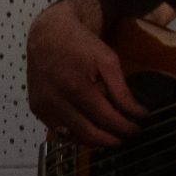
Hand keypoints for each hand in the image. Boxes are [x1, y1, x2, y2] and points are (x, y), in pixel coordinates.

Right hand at [27, 3, 146, 147]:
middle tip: (125, 138)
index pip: (105, 118)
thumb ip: (122, 90)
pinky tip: (90, 129)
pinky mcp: (37, 109)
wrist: (48, 35)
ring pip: (73, 137)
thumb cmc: (80, 45)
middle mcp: (56, 100)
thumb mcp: (107, 61)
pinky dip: (77, 134)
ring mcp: (43, 106)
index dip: (125, 127)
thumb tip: (138, 114)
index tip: (137, 128)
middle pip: (89, 133)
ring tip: (110, 136)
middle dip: (112, 139)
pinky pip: (60, 131)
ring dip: (94, 141)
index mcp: (76, 86)